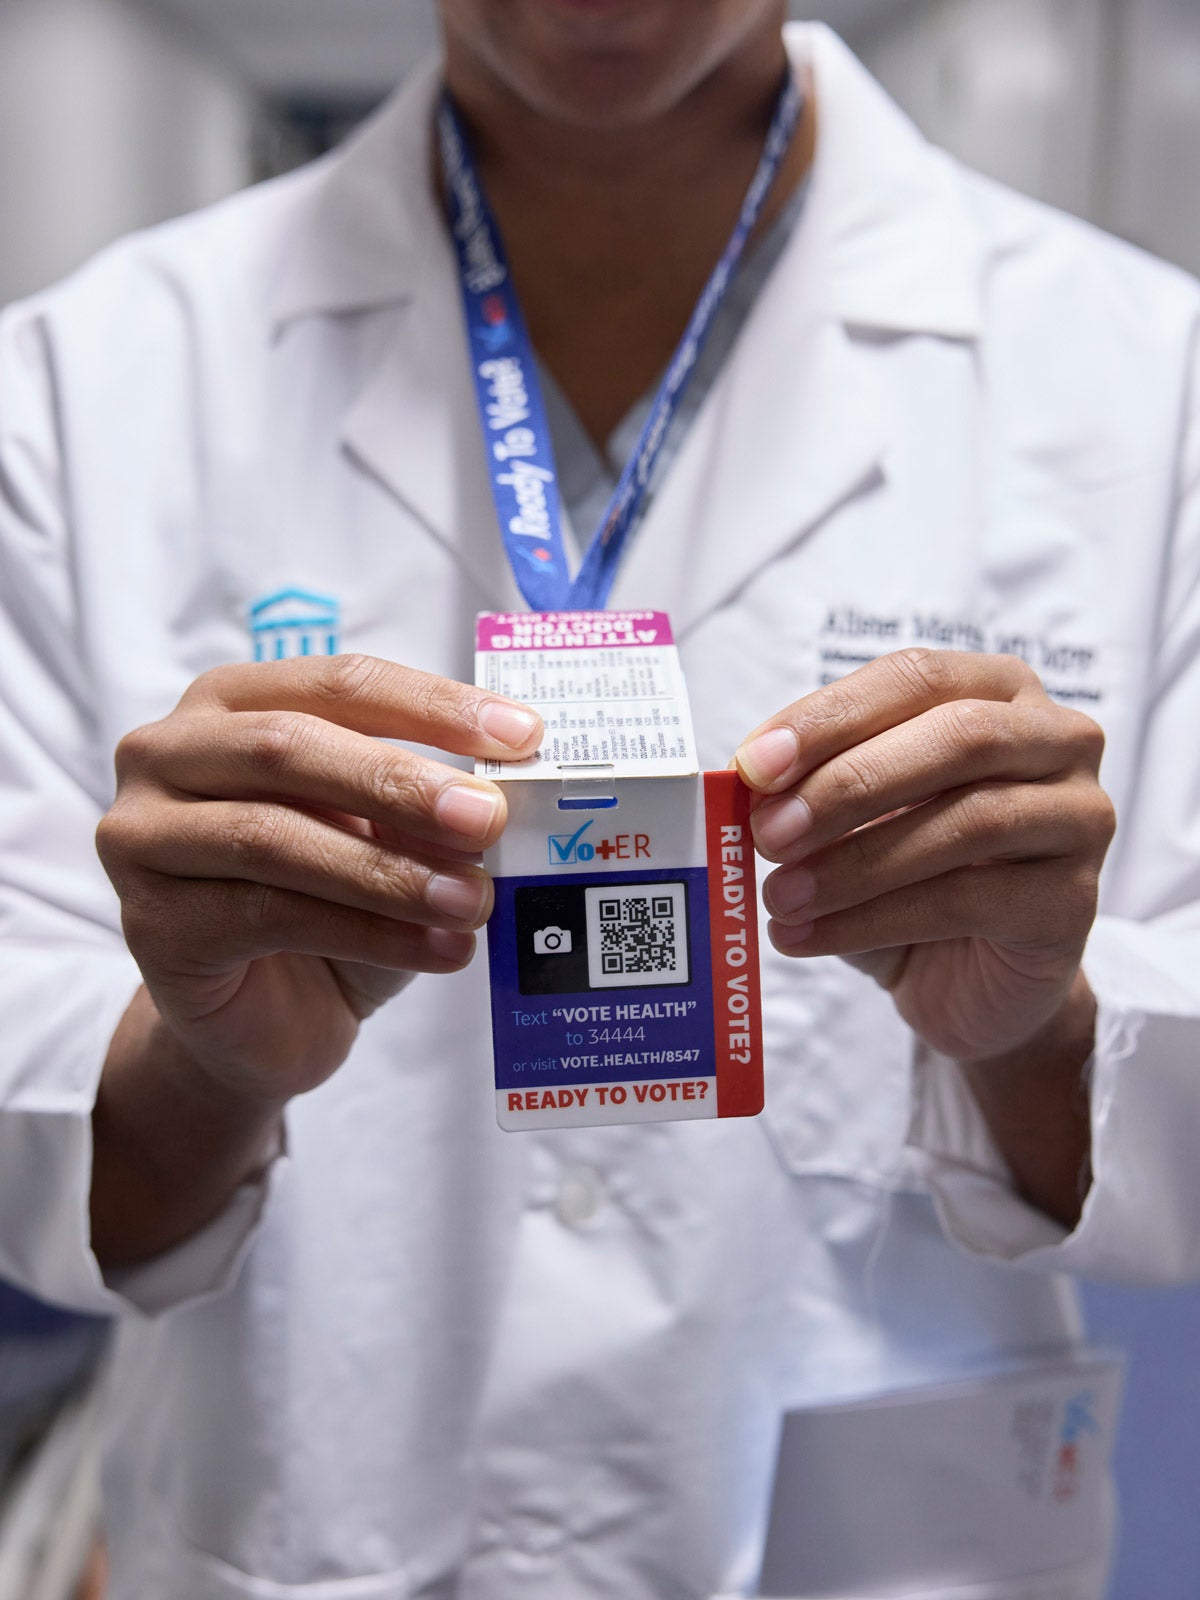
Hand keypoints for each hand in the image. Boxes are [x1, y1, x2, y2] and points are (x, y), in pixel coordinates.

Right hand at [96, 654, 541, 1105]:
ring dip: (389, 871)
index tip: (521, 735)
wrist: (262, 1019)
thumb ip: (421, 804)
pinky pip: (270, 917)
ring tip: (474, 900)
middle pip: (289, 747)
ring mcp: (143, 839)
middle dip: (400, 784)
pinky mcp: (152, 925)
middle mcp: (168, 754)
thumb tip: (497, 792)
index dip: (432, 705)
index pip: (338, 683)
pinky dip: (372, 934)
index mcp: (230, 702)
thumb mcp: (382, 837)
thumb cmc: (328, 905)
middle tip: (488, 818)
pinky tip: (442, 949)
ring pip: (274, 839)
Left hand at [735, 649, 1115, 1063]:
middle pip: (958, 738)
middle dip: (848, 784)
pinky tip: (808, 937)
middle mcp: (1058, 740)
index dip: (830, 717)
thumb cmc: (908, 876)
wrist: (971, 981)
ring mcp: (1080, 818)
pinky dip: (873, 920)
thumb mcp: (853, 819)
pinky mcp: (1074, 902)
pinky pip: (969, 901)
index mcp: (998, 690)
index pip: (915, 678)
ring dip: (856, 862)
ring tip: (779, 896)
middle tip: (768, 833)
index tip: (753, 765)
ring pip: (969, 821)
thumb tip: (752, 780)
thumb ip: (816, 787)